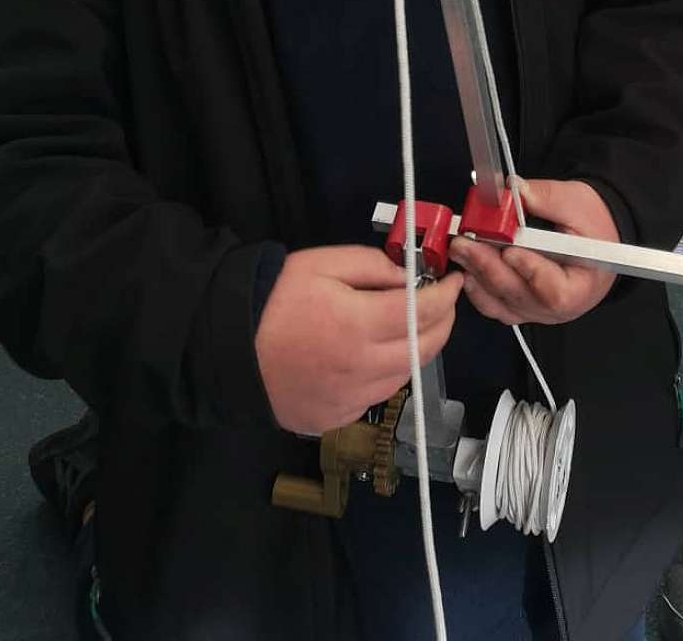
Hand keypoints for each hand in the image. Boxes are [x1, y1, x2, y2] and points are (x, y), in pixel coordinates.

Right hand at [255, 244, 463, 434]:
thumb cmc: (276, 298)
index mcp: (357, 326)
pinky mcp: (335, 419)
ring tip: (412, 325)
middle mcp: (360, 370)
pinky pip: (377, 396)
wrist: (228, 346)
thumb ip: (374, 266)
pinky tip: (377, 354)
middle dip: (443, 322)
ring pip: (405, 376)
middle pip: (424, 349)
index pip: (424, 312)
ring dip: (418, 349)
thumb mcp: (324, 263)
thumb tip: (411, 278)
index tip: (454, 281)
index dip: (447, 295)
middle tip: (443, 302)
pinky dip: (388, 373)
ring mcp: (348, 401)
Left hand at [450, 179, 618, 326]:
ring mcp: (536, 311)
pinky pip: (495, 305)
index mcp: (580, 287)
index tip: (509, 250)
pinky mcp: (521, 306)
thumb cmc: (593, 228)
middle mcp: (557, 308)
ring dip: (478, 276)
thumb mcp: (577, 203)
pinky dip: (478, 288)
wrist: (596, 242)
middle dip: (488, 266)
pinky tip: (467, 267)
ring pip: (501, 302)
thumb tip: (516, 189)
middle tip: (465, 243)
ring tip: (461, 251)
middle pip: (518, 295)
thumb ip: (546, 197)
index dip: (529, 271)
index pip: (553, 290)